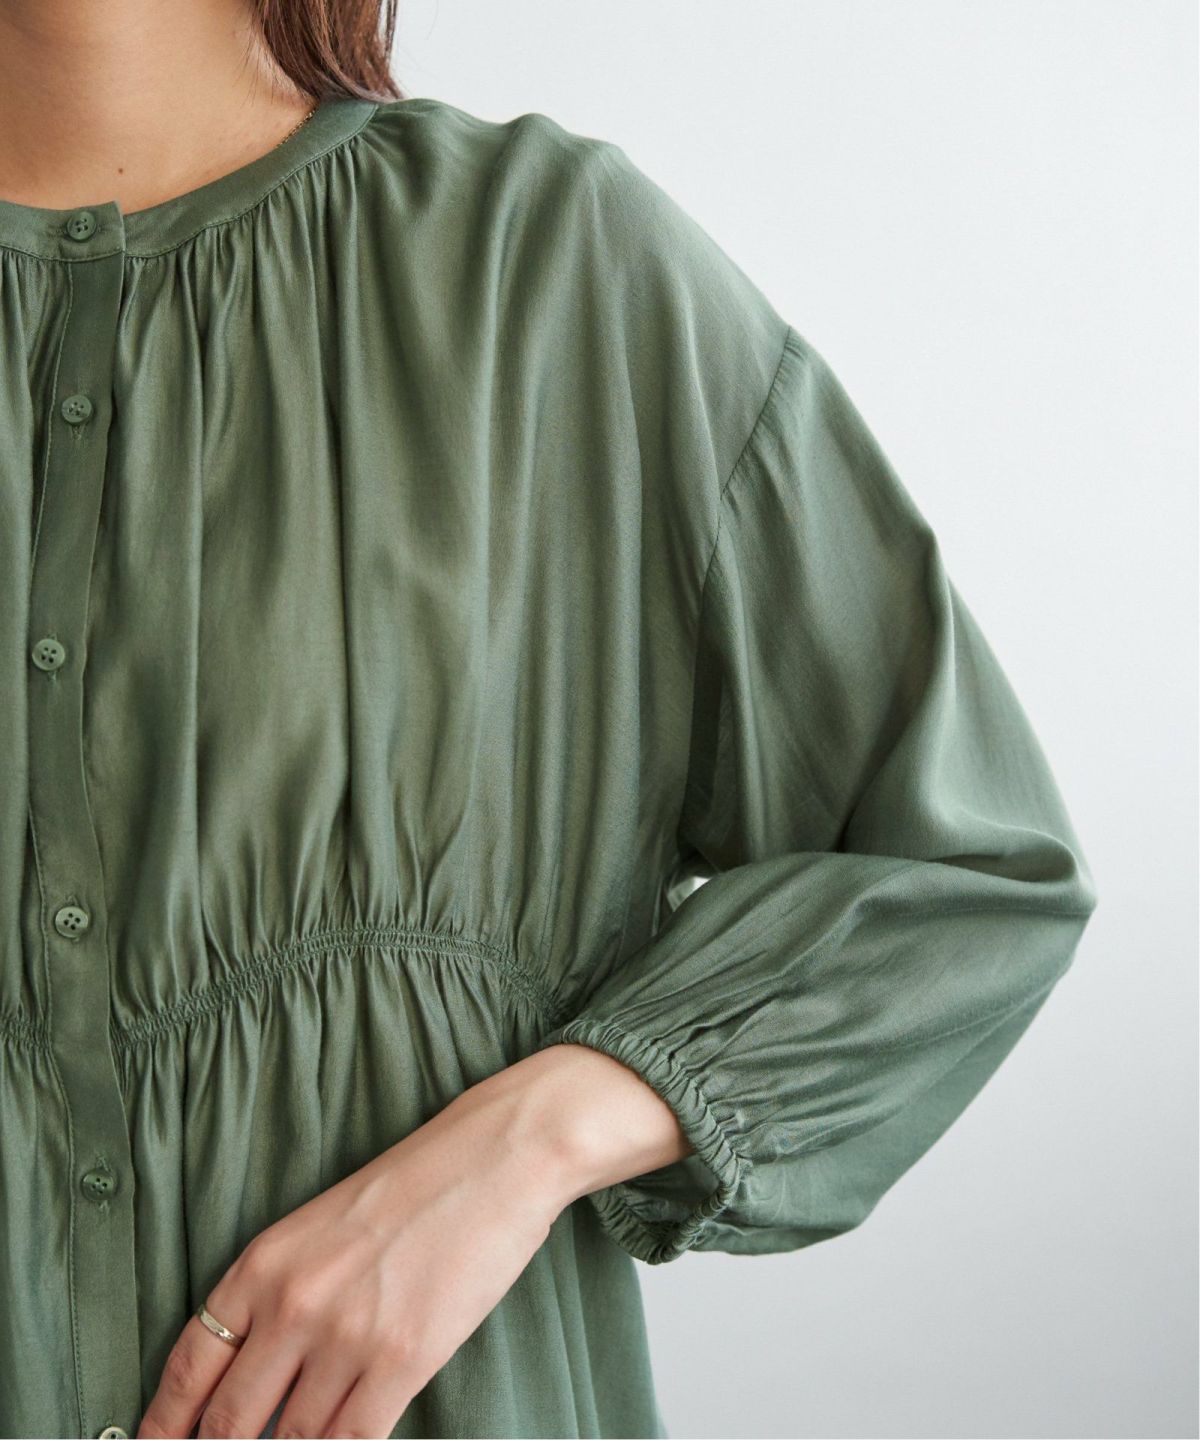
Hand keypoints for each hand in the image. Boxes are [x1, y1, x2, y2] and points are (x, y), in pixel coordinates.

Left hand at [136, 1042, 690, 1438]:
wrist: (493, 1157)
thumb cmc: (416, 1184)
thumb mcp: (321, 1226)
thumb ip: (279, 1294)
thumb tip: (256, 1371)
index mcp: (264, 1262)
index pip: (189, 1365)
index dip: (166, 1423)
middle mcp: (292, 1303)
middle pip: (230, 1420)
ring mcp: (346, 1336)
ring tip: (303, 1439)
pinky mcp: (402, 1361)